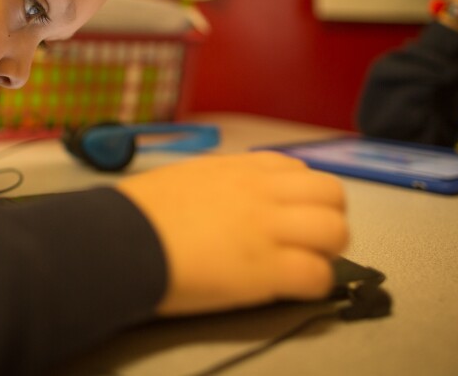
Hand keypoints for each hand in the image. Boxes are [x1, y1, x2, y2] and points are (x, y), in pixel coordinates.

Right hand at [117, 151, 348, 314]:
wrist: (122, 238)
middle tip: (309, 241)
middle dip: (328, 218)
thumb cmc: (142, 210)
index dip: (303, 196)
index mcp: (243, 169)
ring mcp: (268, 230)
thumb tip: (230, 194)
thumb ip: (220, 180)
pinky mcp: (266, 270)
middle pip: (332, 194)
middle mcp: (263, 193)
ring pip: (335, 231)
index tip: (293, 214)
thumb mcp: (187, 176)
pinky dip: (315, 285)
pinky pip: (317, 276)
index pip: (301, 170)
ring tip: (306, 265)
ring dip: (328, 251)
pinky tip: (296, 289)